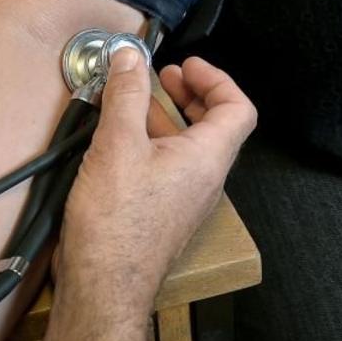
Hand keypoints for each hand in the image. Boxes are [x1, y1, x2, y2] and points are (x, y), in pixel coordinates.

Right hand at [55, 50, 256, 314]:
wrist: (104, 283)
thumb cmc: (116, 221)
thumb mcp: (117, 145)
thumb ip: (126, 95)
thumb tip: (129, 57)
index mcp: (207, 158)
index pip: (237, 109)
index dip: (216, 79)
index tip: (184, 65)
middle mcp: (204, 180)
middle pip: (214, 127)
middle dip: (189, 95)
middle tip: (162, 77)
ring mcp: (183, 200)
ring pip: (187, 148)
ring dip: (165, 118)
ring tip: (131, 103)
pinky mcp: (160, 214)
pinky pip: (167, 168)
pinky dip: (150, 144)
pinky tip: (116, 142)